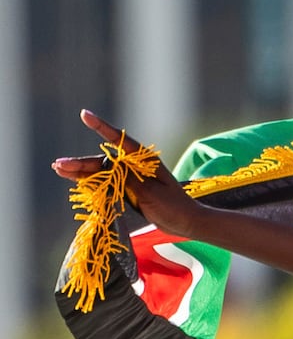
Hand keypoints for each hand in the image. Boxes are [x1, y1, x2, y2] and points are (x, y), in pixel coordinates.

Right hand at [51, 110, 194, 234]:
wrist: (187, 222)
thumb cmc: (173, 206)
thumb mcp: (150, 192)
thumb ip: (128, 177)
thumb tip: (107, 164)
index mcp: (144, 160)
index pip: (120, 140)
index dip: (101, 128)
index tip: (85, 115)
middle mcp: (135, 165)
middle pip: (103, 161)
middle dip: (81, 162)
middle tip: (59, 165)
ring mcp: (130, 177)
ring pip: (101, 171)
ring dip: (81, 171)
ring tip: (59, 169)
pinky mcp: (128, 189)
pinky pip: (105, 182)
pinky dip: (90, 181)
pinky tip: (73, 179)